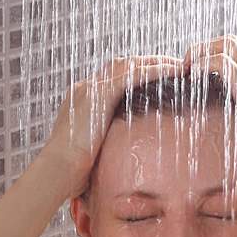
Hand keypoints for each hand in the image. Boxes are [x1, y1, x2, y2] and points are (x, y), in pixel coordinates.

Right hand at [43, 56, 183, 197]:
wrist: (56, 173)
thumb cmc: (72, 174)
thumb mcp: (94, 154)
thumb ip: (108, 147)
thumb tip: (123, 161)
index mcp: (83, 101)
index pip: (114, 79)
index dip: (138, 75)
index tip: (160, 80)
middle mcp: (85, 89)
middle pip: (123, 66)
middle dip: (149, 63)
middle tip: (175, 67)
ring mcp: (90, 89)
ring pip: (129, 65)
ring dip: (156, 62)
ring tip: (179, 66)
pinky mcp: (99, 94)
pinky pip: (132, 74)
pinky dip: (154, 70)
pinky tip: (173, 70)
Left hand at [183, 35, 236, 195]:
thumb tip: (224, 139)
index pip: (235, 53)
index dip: (210, 55)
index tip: (192, 74)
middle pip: (230, 42)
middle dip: (202, 47)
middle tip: (184, 68)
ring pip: (226, 45)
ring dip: (200, 52)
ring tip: (185, 70)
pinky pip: (223, 64)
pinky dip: (203, 64)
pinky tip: (192, 80)